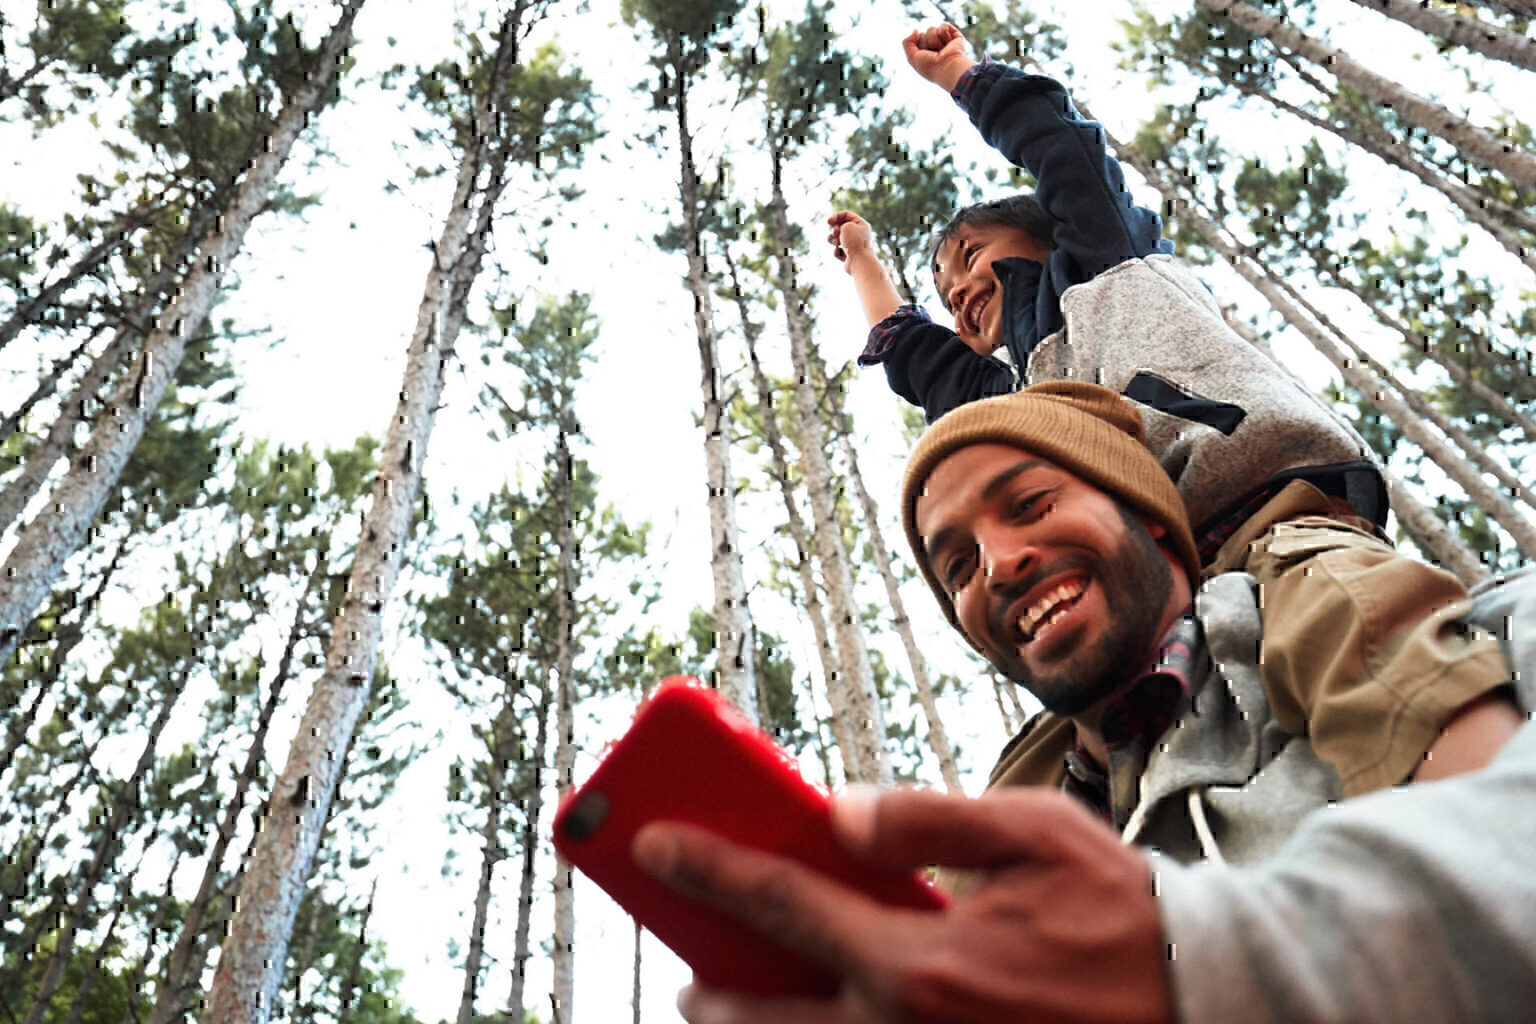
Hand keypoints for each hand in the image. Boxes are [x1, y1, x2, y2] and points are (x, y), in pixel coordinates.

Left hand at [634, 787, 1173, 1023]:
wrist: (1203, 1009)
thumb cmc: (1120, 916)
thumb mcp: (1035, 834)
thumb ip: (929, 817)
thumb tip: (839, 812)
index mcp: (922, 961)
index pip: (781, 905)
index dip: (707, 869)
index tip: (652, 844)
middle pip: (769, 1020)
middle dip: (712, 995)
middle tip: (689, 974)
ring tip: (741, 1004)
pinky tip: (830, 1011)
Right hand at [828, 211, 874, 268]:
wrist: (861, 262)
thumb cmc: (855, 242)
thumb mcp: (846, 226)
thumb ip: (838, 225)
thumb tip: (835, 233)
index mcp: (861, 224)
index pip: (845, 215)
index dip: (835, 216)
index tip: (828, 222)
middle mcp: (858, 234)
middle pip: (839, 226)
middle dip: (833, 229)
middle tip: (835, 233)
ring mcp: (853, 245)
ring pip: (836, 239)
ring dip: (833, 240)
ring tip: (837, 244)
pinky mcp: (849, 255)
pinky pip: (837, 251)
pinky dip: (836, 251)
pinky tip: (840, 253)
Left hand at [902, 24, 976, 92]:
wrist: (947, 67)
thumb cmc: (930, 67)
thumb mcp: (912, 57)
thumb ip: (907, 42)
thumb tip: (915, 30)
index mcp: (926, 53)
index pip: (917, 40)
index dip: (919, 46)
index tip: (925, 57)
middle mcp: (935, 47)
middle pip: (923, 34)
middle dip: (926, 42)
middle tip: (934, 54)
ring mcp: (944, 41)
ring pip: (931, 29)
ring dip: (934, 40)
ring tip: (941, 49)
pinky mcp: (954, 35)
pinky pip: (943, 25)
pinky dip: (944, 33)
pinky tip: (948, 43)